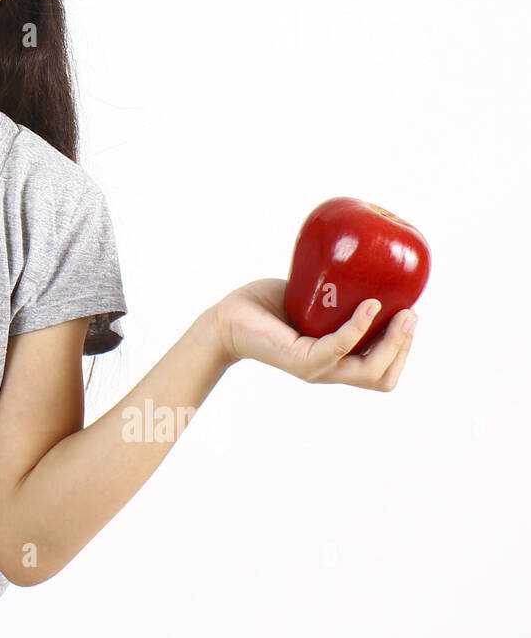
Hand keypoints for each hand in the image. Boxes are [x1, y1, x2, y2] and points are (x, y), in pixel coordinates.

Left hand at [211, 277, 416, 390]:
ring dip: (394, 343)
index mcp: (336, 360)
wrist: (226, 318)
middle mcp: (329, 369)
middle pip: (382, 376)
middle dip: (405, 347)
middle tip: (411, 314)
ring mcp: (315, 368)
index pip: (382, 370)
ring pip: (370, 370)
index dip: (402, 349)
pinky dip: (359, 327)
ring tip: (403, 313)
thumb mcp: (313, 298)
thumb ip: (339, 291)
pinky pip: (339, 347)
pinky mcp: (300, 359)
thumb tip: (366, 262)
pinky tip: (369, 306)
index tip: (408, 315)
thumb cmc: (266, 307)